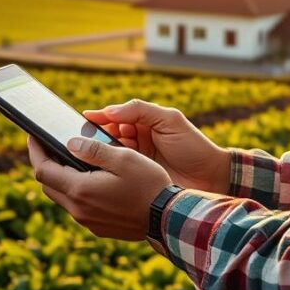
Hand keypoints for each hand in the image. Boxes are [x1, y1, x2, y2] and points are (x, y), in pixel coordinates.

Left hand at [27, 134, 171, 240]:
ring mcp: (88, 221)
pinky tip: (89, 179)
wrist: (168, 218)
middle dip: (45, 164)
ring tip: (69, 159)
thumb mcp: (123, 158)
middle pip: (48, 185)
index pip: (42, 170)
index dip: (35, 151)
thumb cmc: (149, 184)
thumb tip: (69, 144)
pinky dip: (75, 191)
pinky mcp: (98, 228)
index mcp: (80, 190)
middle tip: (49, 145)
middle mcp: (79, 209)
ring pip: (62, 197)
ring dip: (60, 178)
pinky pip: (77, 207)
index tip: (33, 136)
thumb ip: (93, 150)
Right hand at [83, 99, 230, 194]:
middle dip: (94, 137)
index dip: (100, 118)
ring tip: (83, 157)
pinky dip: (106, 172)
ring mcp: (136, 161)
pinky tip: (95, 174)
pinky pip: (117, 173)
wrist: (212, 178)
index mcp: (145, 123)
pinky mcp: (137, 179)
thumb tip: (110, 111)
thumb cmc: (193, 146)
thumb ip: (141, 110)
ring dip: (98, 155)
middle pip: (108, 136)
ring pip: (109, 155)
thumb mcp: (170, 121)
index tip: (83, 119)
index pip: (116, 118)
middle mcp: (137, 141)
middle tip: (78, 141)